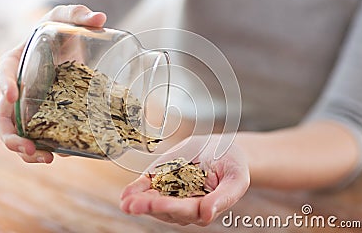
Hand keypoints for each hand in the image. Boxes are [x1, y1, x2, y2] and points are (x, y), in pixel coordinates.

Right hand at [0, 5, 106, 162]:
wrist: (69, 44)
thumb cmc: (62, 30)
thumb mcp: (68, 17)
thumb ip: (80, 14)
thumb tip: (101, 18)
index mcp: (18, 61)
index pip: (4, 72)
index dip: (4, 84)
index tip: (12, 95)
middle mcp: (20, 88)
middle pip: (4, 116)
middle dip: (11, 135)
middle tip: (27, 147)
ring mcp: (33, 105)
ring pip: (20, 133)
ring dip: (27, 151)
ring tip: (46, 159)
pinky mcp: (49, 115)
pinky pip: (43, 135)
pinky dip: (49, 147)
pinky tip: (64, 153)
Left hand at [120, 134, 249, 225]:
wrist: (221, 147)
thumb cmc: (233, 164)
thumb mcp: (235, 178)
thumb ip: (224, 198)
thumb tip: (208, 215)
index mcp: (203, 207)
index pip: (186, 210)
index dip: (171, 207)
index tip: (158, 204)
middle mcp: (184, 205)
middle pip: (165, 209)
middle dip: (149, 207)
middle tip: (134, 205)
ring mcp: (170, 193)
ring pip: (153, 201)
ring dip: (139, 202)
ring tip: (127, 203)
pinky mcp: (160, 180)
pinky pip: (147, 188)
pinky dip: (135, 191)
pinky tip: (126, 195)